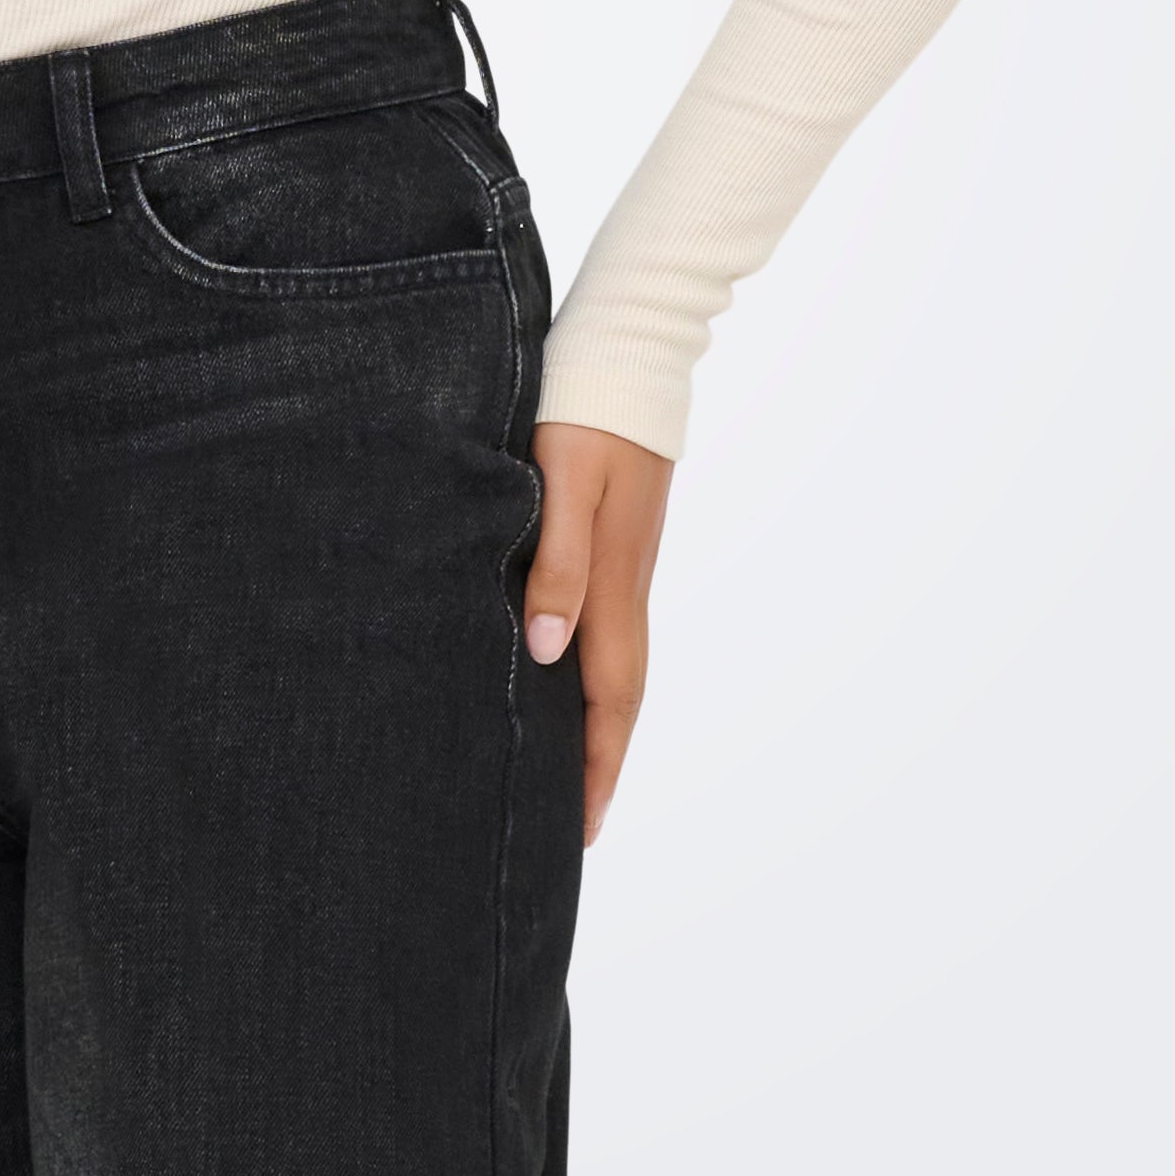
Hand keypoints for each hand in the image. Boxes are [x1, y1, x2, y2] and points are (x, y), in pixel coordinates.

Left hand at [521, 418, 674, 844]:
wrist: (627, 347)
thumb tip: (547, 652)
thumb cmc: (582, 411)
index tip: (581, 828)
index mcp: (614, 579)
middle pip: (622, 692)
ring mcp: (627, 559)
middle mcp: (626, 580)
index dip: (596, 764)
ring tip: (570, 765)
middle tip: (577, 823)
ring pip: (617, 659)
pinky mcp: (618, 536)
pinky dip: (593, 667)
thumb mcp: (561, 483)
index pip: (611, 696)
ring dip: (598, 718)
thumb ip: (557, 565)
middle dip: (601, 760)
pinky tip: (564, 668)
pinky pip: (611, 623)